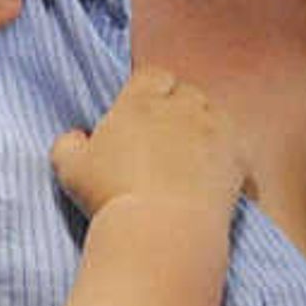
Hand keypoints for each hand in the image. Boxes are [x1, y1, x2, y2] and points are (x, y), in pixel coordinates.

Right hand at [49, 66, 245, 220]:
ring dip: (204, 126)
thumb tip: (75, 137)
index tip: (142, 112)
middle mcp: (182, 108)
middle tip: (164, 136)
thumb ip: (68, 144)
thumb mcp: (70, 169)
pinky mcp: (237, 158)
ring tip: (191, 154)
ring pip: (214, 114)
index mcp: (142, 103)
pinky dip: (227, 155)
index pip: (152, 75)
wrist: (163, 230)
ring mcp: (215, 131)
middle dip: (177, 107)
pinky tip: (215, 174)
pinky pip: (236, 146)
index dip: (149, 90)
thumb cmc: (111, 196)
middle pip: (186, 92)